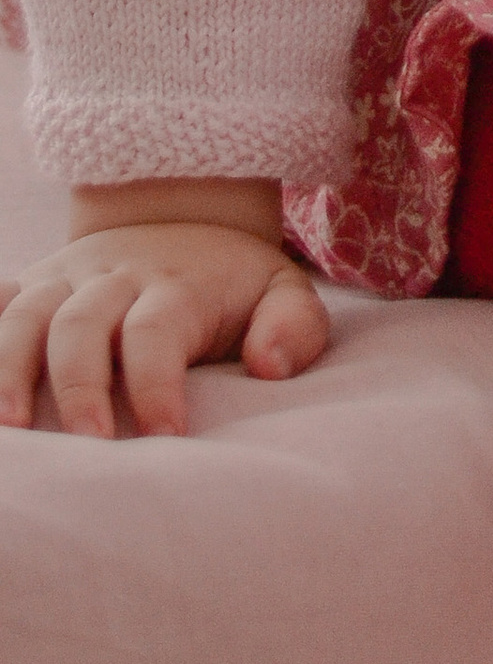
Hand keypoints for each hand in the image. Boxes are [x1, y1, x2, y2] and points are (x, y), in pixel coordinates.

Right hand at [0, 214, 329, 439]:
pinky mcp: (31, 286)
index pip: (156, 330)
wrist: (180, 217)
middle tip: (88, 445)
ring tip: (11, 430)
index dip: (156, 384)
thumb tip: (268, 367)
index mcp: (173, 286)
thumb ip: (292, 328)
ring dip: (8, 369)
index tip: (165, 437)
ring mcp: (63, 280)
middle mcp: (111, 278)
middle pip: (81, 324)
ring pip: (23, 315)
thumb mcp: (282, 292)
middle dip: (80, 386)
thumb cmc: (231, 281)